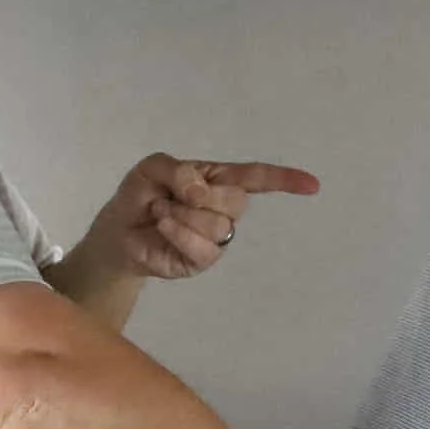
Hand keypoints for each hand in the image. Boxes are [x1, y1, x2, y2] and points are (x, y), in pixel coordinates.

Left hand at [81, 153, 319, 280]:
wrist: (117, 231)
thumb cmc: (139, 195)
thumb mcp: (153, 168)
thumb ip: (179, 171)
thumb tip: (201, 191)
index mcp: (218, 180)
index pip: (257, 178)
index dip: (284, 180)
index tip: (313, 185)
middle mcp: (224, 208)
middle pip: (237, 200)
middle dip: (199, 194)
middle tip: (168, 195)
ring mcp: (216, 237)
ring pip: (218, 223)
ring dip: (181, 214)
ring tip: (160, 212)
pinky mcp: (203, 260)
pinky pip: (203, 247)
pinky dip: (179, 232)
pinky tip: (163, 227)